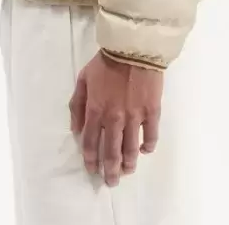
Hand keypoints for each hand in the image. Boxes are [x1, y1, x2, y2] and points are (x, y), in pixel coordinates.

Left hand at [69, 51, 163, 186]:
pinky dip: (148, 146)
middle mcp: (114, 118)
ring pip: (131, 149)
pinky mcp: (152, 111)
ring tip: (127, 171)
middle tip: (111, 181)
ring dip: (129, 164)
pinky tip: (144, 150)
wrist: (133, 47)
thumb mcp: (83, 79)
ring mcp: (135, 116)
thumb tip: (76, 129)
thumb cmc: (106, 61)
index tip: (93, 169)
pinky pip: (151, 135)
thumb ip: (77, 105)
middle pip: (111, 152)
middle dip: (110, 171)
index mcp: (95, 110)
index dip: (91, 160)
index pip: (91, 143)